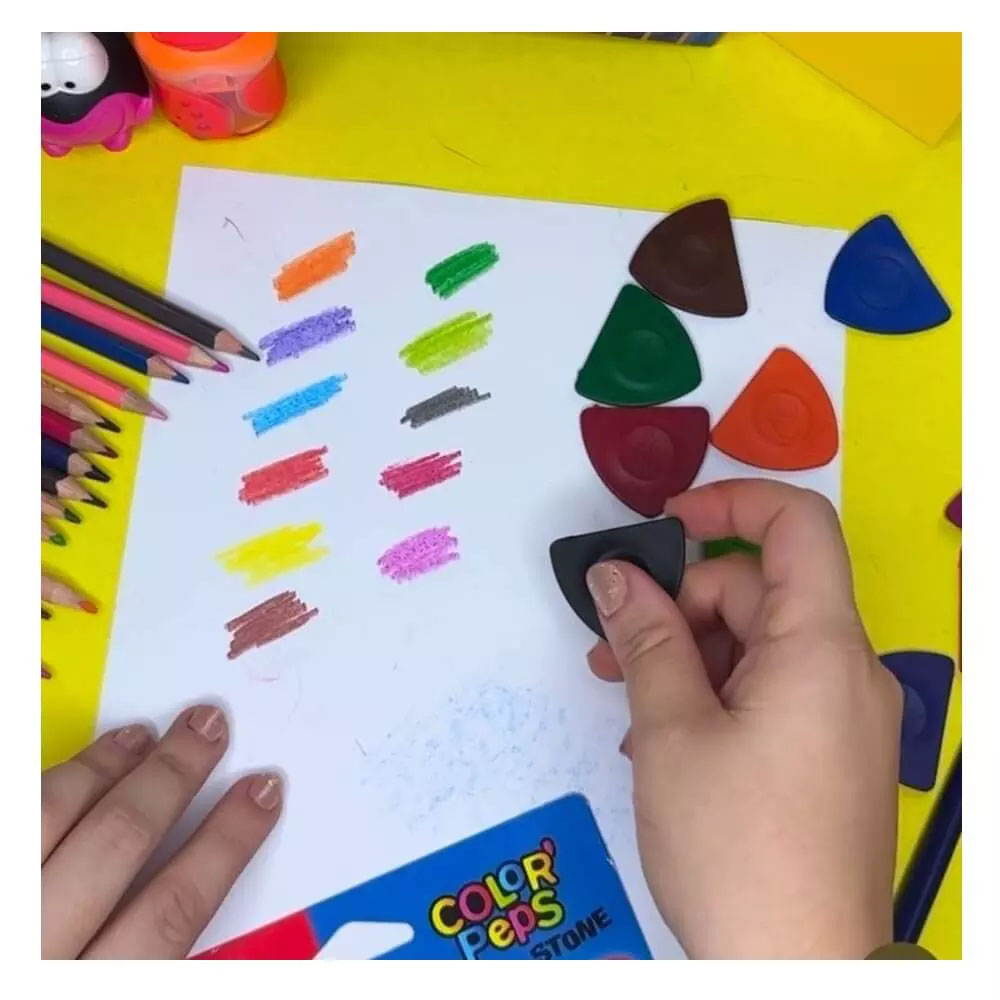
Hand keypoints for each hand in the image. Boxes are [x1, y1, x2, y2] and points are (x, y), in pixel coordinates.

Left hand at [42, 705, 280, 957]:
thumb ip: (142, 972)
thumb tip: (185, 921)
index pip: (169, 911)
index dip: (225, 843)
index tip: (262, 792)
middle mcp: (25, 960)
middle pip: (115, 845)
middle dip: (171, 777)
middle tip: (208, 725)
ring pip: (43, 820)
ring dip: (100, 769)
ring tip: (141, 734)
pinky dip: (33, 789)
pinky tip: (58, 771)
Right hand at [585, 480, 901, 957]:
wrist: (797, 971)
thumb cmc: (737, 852)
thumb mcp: (671, 732)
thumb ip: (645, 639)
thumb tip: (617, 576)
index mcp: (822, 648)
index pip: (796, 524)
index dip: (729, 500)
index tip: (667, 524)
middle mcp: (846, 672)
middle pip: (761, 590)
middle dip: (682, 603)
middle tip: (615, 643)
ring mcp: (842, 715)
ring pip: (758, 644)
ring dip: (690, 654)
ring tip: (630, 700)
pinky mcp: (830, 753)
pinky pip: (771, 690)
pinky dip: (717, 692)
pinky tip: (667, 737)